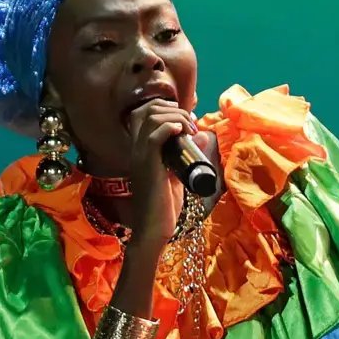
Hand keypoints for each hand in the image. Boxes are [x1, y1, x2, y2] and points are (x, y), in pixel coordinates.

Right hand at [124, 99, 208, 248]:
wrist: (154, 230)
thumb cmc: (164, 206)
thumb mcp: (177, 175)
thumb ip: (185, 156)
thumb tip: (202, 136)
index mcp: (141, 149)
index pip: (145, 113)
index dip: (167, 108)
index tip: (187, 120)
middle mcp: (136, 149)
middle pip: (148, 110)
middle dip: (174, 110)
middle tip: (191, 125)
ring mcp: (139, 156)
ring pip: (152, 118)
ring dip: (176, 118)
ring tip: (190, 129)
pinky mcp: (146, 165)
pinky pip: (154, 137)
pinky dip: (170, 128)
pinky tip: (182, 132)